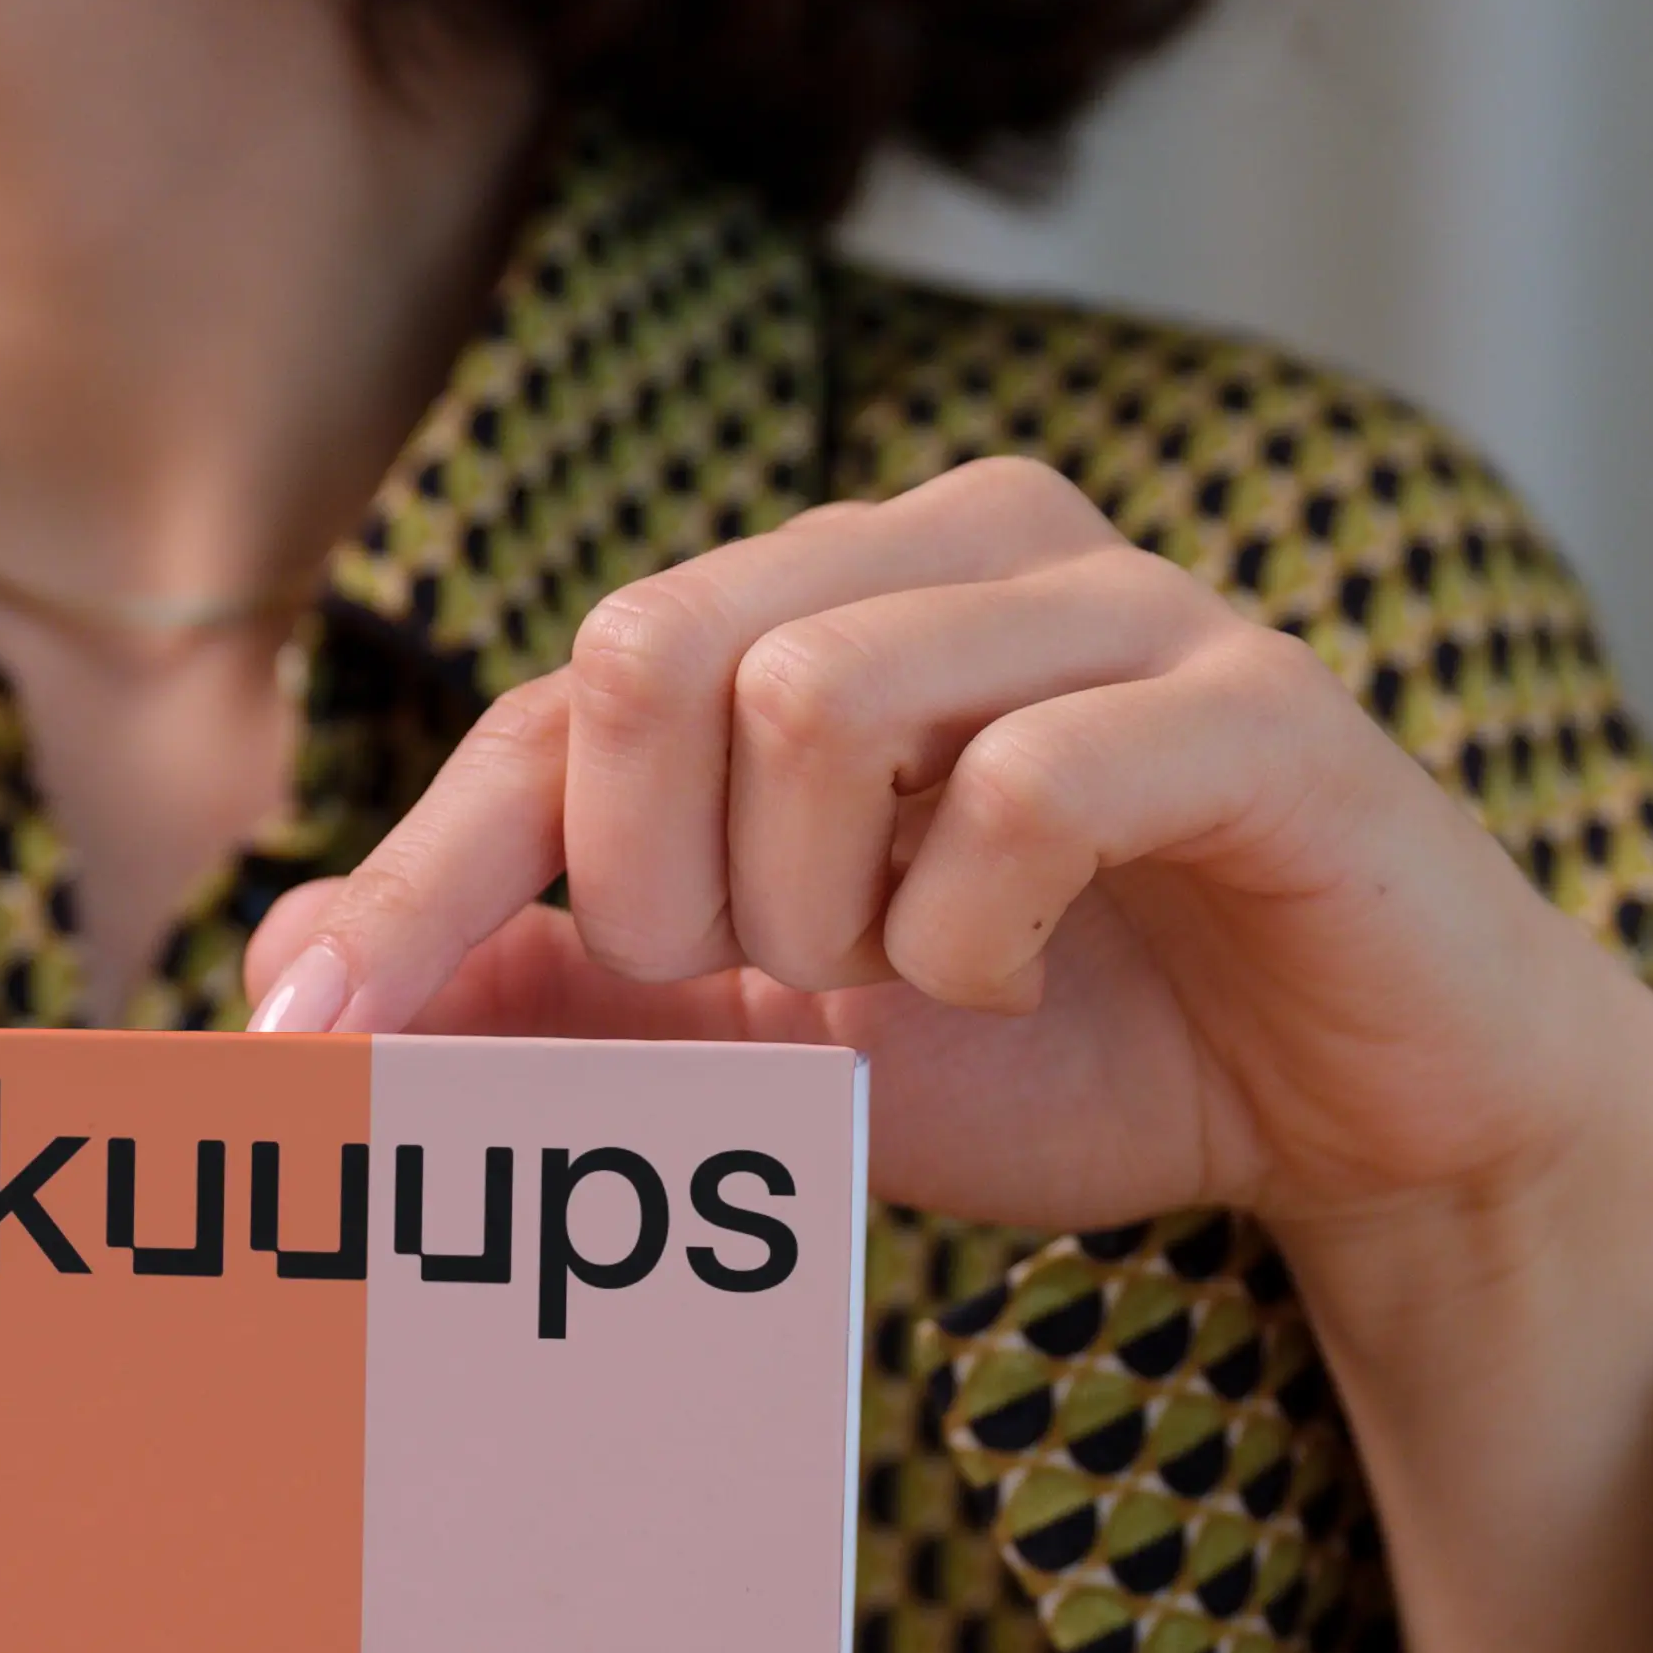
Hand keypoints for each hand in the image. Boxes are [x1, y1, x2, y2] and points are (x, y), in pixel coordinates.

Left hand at [233, 455, 1652, 1319]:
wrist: (1362, 1108)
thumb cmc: (1065, 1044)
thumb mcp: (764, 1047)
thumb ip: (551, 996)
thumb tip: (289, 967)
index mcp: (834, 596)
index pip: (560, 698)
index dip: (419, 871)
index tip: (302, 1032)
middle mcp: (966, 544)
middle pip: (656, 648)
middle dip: (656, 883)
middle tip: (756, 991)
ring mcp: (1123, 604)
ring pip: (821, 700)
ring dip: (823, 913)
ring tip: (910, 980)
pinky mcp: (1255, 704)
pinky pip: (1023, 782)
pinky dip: (974, 927)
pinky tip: (1024, 967)